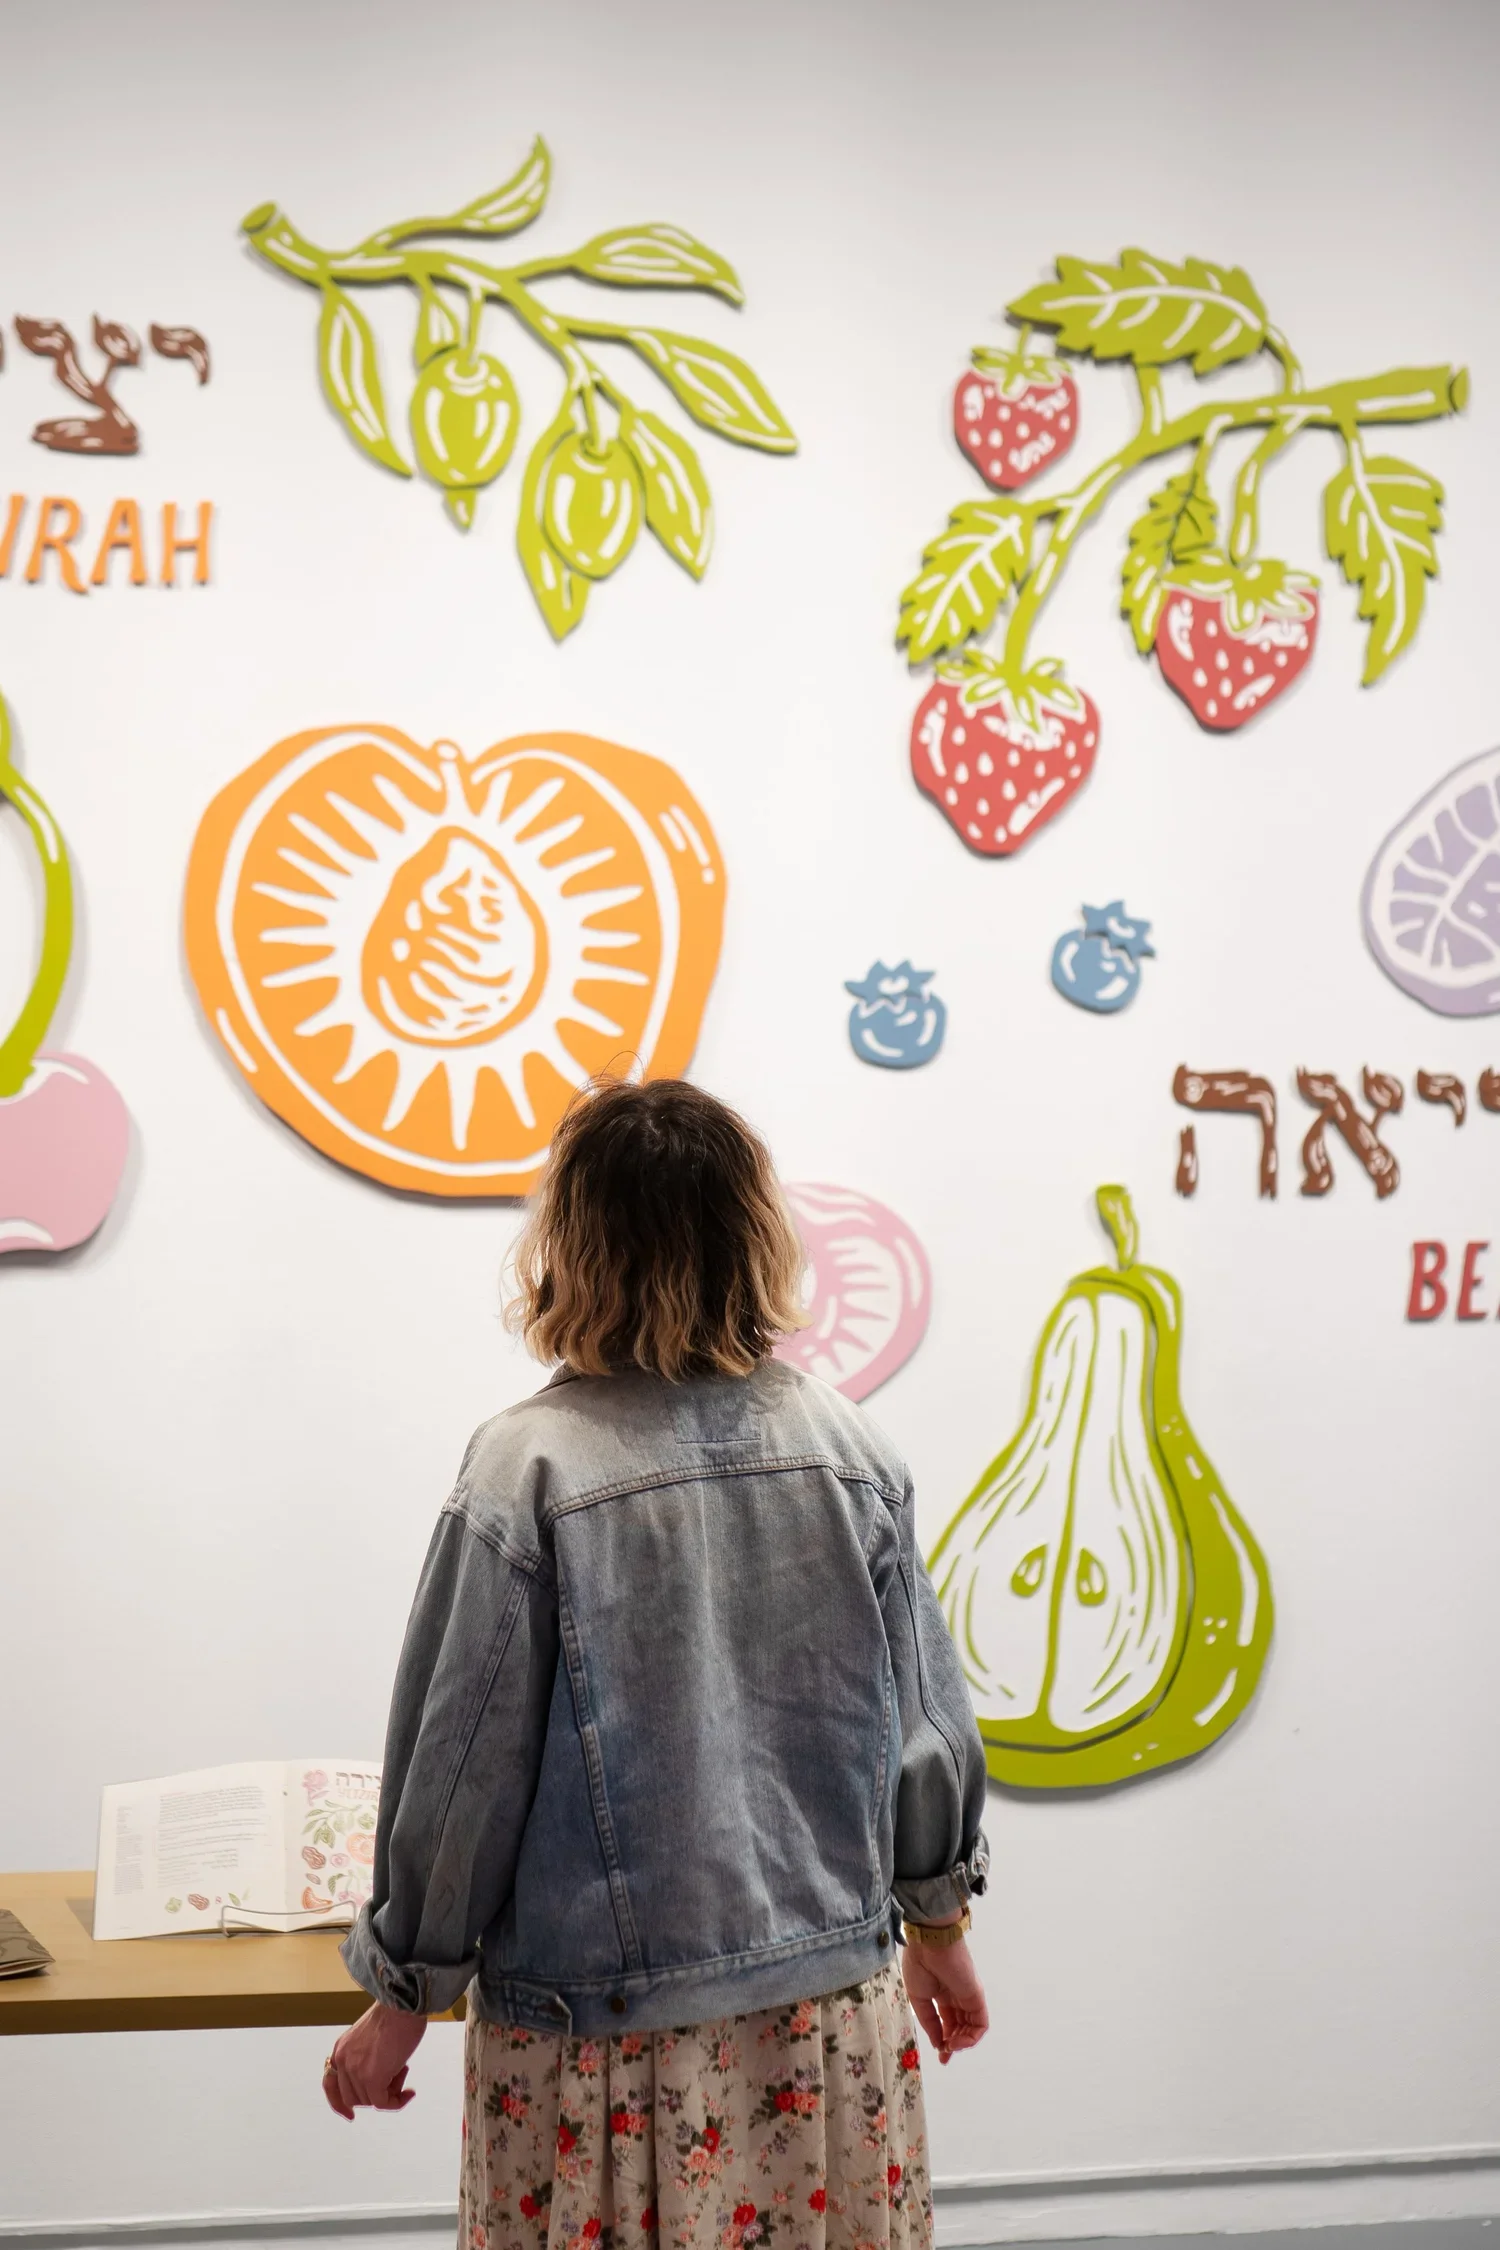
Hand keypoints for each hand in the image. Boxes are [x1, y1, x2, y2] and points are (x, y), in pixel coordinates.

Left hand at [322, 2002, 426, 2117]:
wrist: (403, 2004)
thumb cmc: (395, 2014)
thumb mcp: (370, 2037)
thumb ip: (365, 2057)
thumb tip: (379, 2081)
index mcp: (341, 2049)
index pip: (330, 2084)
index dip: (338, 2103)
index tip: (350, 2116)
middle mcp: (343, 2061)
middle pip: (354, 2097)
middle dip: (375, 2093)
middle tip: (396, 2076)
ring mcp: (356, 2071)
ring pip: (370, 2101)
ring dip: (390, 2091)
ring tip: (403, 2069)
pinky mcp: (372, 2079)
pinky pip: (383, 2103)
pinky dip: (398, 2102)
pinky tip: (410, 2093)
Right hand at [901, 1934, 987, 2064]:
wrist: (930, 1943)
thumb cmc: (920, 1965)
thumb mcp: (918, 1998)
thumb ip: (929, 2022)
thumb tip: (937, 2044)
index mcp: (942, 1994)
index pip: (948, 2022)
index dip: (944, 2040)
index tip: (940, 2056)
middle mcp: (957, 1997)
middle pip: (960, 2027)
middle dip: (954, 2045)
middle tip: (944, 2056)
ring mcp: (968, 1998)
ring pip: (972, 2028)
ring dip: (962, 2043)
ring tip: (949, 2046)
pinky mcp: (977, 1997)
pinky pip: (981, 2024)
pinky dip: (972, 2037)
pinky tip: (957, 2041)